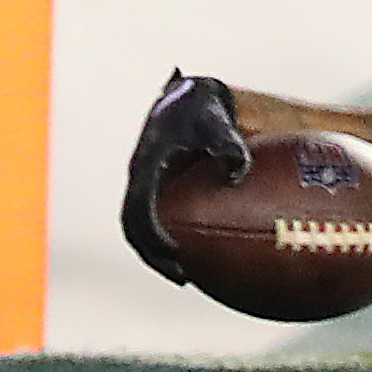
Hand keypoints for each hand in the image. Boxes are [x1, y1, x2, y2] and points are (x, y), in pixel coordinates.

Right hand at [121, 70, 249, 282]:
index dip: (153, 236)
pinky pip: (158, 218)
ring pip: (142, 227)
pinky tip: (204, 252)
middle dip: (154, 256)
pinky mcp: (157, 187)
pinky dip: (173, 237)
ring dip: (159, 253)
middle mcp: (140, 178)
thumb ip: (228, 144)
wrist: (190, 94)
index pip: (138, 210)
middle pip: (134, 229)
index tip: (175, 254)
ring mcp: (146, 184)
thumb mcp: (217, 121)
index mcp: (146, 165)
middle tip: (184, 277)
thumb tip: (237, 172)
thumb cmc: (204, 107)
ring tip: (190, 275)